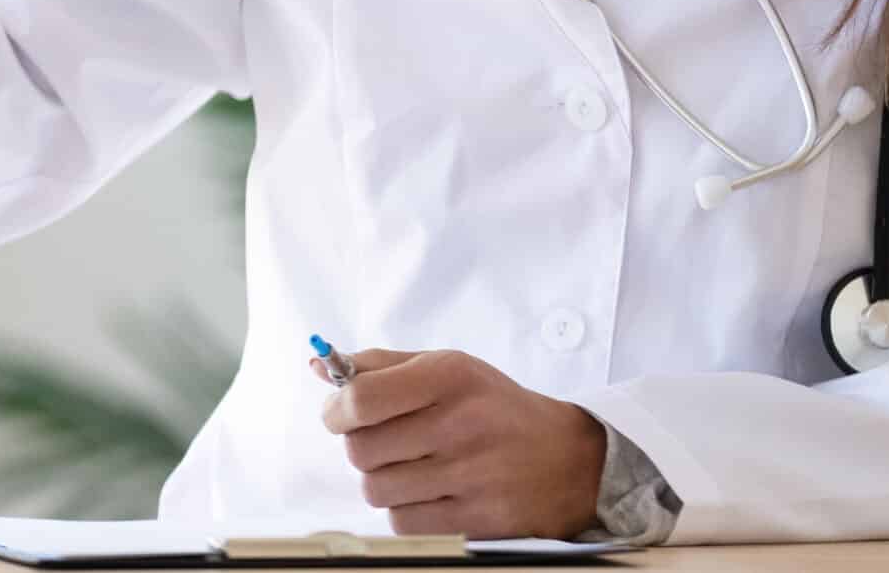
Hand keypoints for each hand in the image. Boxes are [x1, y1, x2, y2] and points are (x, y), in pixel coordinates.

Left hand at [319, 349, 606, 540]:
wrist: (571, 460)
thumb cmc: (495, 408)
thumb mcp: (447, 368)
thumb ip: (380, 365)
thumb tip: (318, 364)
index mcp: (448, 376)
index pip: (361, 398)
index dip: (336, 411)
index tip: (339, 415)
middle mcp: (460, 423)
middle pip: (361, 450)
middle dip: (360, 447)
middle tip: (383, 443)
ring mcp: (471, 475)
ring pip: (377, 490)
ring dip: (382, 481)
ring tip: (409, 468)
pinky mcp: (479, 519)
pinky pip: (404, 523)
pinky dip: (404, 511)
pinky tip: (427, 494)